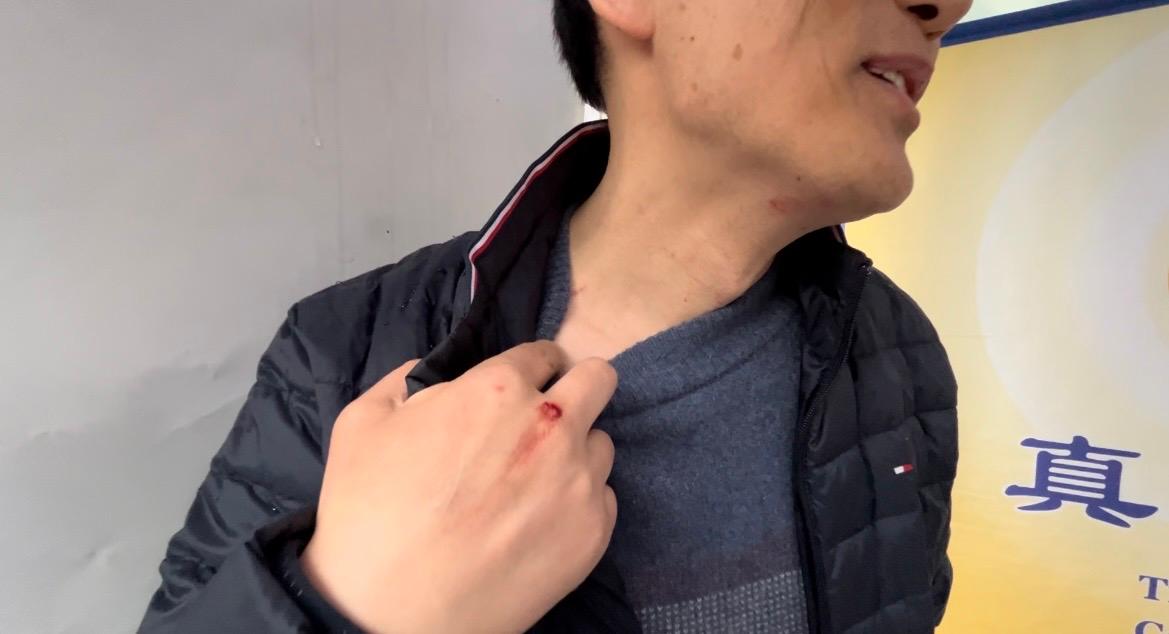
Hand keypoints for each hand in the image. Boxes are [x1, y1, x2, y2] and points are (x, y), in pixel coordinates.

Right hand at [301, 340, 618, 632]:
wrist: (390, 613)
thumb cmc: (368, 516)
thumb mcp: (362, 423)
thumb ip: (405, 380)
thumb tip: (429, 373)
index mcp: (498, 389)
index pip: (543, 353)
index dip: (530, 369)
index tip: (521, 388)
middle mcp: (551, 426)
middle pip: (599, 380)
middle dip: (577, 389)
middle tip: (549, 418)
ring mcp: (578, 481)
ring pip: (601, 444)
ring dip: (575, 453)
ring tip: (534, 484)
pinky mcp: (593, 533)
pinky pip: (603, 499)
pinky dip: (578, 505)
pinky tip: (537, 524)